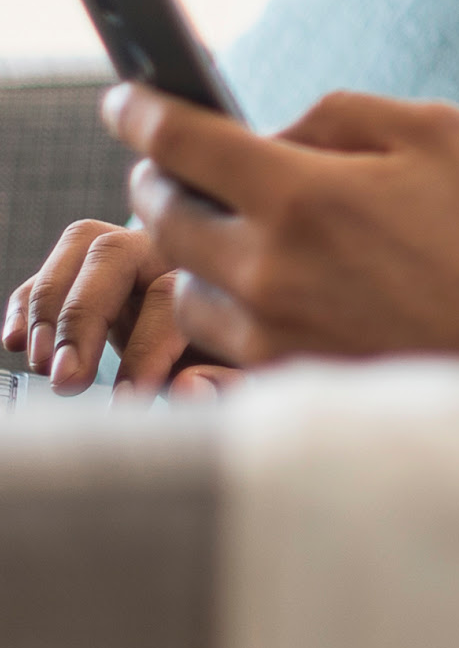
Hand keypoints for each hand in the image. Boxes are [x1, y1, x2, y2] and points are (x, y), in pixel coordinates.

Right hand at [2, 218, 242, 397]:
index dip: (144, 353)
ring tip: (41, 364)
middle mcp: (172, 247)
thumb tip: (188, 389)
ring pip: (81, 244)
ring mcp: (130, 246)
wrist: (231, 323)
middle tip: (66, 381)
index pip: (171, 298)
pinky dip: (26, 300)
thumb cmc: (237, 348)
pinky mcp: (94, 262)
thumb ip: (226, 383)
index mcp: (213, 270)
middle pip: (114, 255)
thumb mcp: (247, 371)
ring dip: (48, 306)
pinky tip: (13, 341)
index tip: (126, 403)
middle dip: (81, 319)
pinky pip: (53, 263)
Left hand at [104, 86, 458, 371]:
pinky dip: (225, 296)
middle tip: (184, 164)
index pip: (182, 140)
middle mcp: (269, 265)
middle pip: (161, 209)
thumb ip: (340, 113)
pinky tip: (269, 281)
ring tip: (241, 228)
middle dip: (164, 176)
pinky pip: (213, 329)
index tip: (125, 98)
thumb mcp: (439, 133)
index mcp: (305, 194)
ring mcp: (267, 329)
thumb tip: (269, 133)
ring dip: (197, 244)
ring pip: (181, 275)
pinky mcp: (277, 374)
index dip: (142, 110)